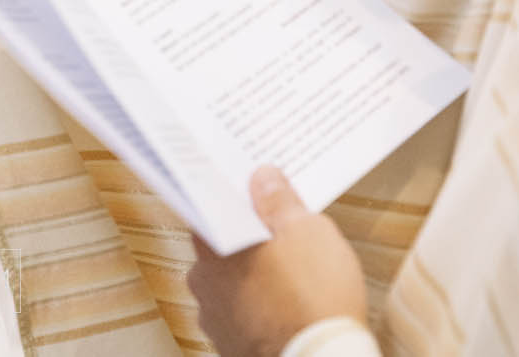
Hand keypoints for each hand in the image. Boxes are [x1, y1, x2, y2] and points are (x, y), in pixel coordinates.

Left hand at [187, 167, 368, 356]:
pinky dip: (259, 311)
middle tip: (280, 235)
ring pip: (229, 285)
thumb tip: (263, 178)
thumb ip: (280, 202)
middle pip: (220, 248)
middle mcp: (203, 282)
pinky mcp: (231, 347)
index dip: (231, 199)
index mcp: (212, 246)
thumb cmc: (315, 300)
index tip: (249, 192)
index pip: (209, 209)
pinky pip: (241, 317)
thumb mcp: (309, 232)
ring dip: (252, 279)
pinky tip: (287, 308)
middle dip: (245, 241)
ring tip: (291, 278)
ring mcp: (214, 318)